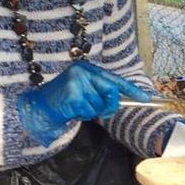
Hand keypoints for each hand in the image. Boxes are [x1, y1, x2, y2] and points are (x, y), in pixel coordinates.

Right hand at [18, 62, 157, 145]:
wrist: (39, 107)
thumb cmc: (64, 100)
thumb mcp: (84, 90)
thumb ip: (101, 91)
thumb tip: (121, 99)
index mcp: (87, 68)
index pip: (114, 78)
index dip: (130, 88)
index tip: (145, 97)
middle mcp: (82, 72)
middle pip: (111, 90)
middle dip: (109, 104)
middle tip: (100, 110)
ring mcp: (77, 83)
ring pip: (100, 104)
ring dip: (92, 111)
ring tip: (78, 107)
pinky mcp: (73, 96)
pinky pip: (90, 111)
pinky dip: (84, 115)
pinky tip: (73, 110)